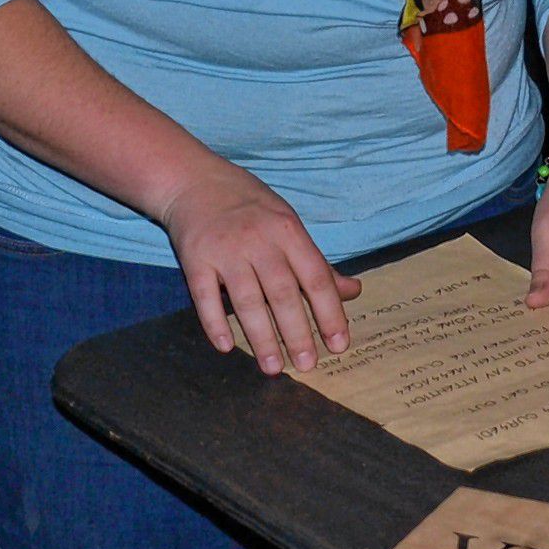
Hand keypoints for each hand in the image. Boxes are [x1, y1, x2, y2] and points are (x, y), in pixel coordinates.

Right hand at [157, 163, 360, 375]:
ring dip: (261, 337)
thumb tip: (354, 291)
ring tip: (272, 367)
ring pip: (247, 300)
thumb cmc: (249, 207)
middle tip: (307, 366)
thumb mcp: (288, 224)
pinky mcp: (195, 259)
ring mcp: (225, 250)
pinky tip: (226, 346)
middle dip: (297, 333)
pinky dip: (215, 323)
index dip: (330, 313)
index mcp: (288, 231)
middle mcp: (258, 241)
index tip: (338, 345)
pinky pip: (205, 297)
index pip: (315, 277)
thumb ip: (317, 263)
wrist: (194, 181)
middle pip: (282, 293)